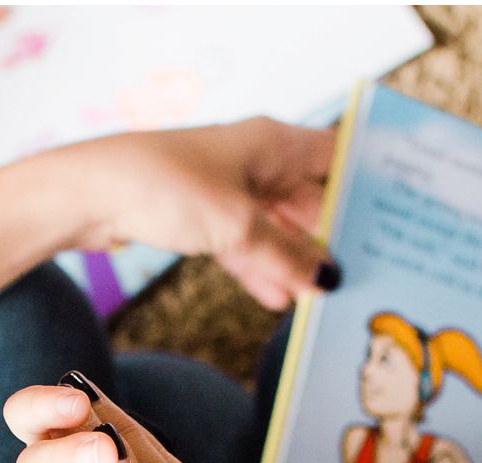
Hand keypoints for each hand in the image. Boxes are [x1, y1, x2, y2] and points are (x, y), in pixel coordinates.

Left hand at [60, 117, 339, 309]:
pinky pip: (244, 245)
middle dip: (331, 237)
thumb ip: (288, 256)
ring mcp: (227, 190)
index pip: (336, 158)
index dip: (364, 188)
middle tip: (363, 273)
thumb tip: (327, 280)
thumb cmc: (165, 187)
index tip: (391, 223)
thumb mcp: (240, 228)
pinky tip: (280, 300)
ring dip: (295, 262)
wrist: (90, 196)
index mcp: (273, 143)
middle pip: (308, 199)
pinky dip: (260, 270)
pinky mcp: (200, 217)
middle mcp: (254, 160)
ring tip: (326, 298)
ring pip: (276, 228)